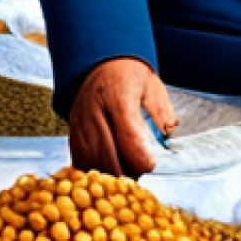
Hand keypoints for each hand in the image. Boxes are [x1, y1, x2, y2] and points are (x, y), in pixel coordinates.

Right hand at [68, 58, 177, 176]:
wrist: (101, 65)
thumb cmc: (129, 77)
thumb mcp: (151, 85)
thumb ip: (161, 110)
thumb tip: (168, 130)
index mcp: (118, 93)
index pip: (126, 133)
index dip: (139, 155)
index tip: (151, 165)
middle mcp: (94, 109)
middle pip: (108, 153)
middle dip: (127, 171)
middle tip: (142, 175)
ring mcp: (80, 122)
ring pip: (93, 162)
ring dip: (111, 174)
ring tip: (128, 173)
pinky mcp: (72, 133)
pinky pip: (81, 162)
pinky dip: (96, 171)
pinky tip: (111, 170)